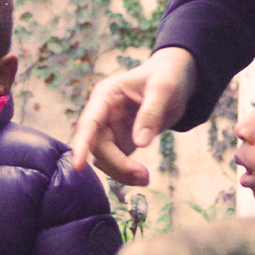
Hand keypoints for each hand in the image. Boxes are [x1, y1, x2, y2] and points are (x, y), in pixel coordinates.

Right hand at [70, 46, 197, 184]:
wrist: (177, 78)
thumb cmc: (166, 76)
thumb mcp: (163, 89)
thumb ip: (150, 114)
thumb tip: (140, 144)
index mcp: (106, 95)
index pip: (89, 122)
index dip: (82, 144)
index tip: (78, 165)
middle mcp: (103, 113)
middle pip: (97, 145)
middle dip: (117, 164)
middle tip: (144, 176)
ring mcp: (111, 128)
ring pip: (105, 158)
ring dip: (121, 172)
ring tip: (145, 178)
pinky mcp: (122, 140)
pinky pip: (117, 162)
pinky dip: (126, 173)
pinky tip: (142, 176)